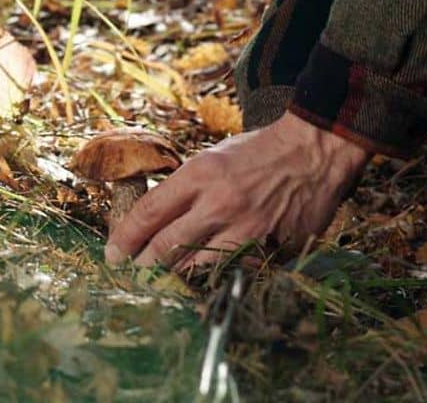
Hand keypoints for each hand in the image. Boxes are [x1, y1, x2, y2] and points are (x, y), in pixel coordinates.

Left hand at [104, 112, 371, 274]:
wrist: (313, 152)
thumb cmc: (259, 151)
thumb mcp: (213, 157)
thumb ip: (186, 187)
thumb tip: (155, 217)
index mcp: (201, 174)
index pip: (150, 213)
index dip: (125, 238)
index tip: (113, 253)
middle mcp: (219, 204)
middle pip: (166, 247)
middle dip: (144, 264)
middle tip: (133, 271)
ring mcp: (246, 229)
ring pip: (196, 266)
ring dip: (178, 273)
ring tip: (168, 275)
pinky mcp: (269, 247)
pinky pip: (233, 271)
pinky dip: (217, 274)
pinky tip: (210, 273)